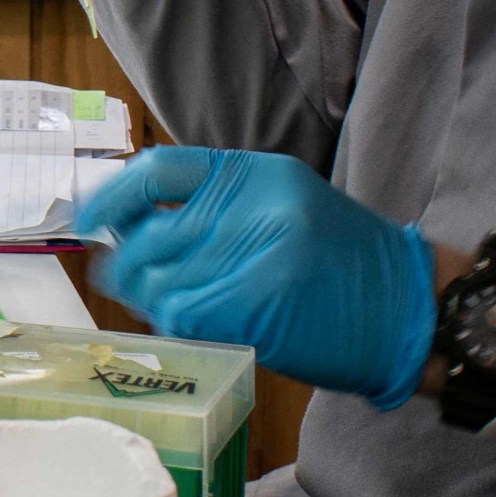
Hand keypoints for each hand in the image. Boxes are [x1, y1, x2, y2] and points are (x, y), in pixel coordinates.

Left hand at [76, 146, 437, 406]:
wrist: (409, 309)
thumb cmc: (341, 265)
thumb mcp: (282, 208)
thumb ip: (213, 210)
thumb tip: (128, 229)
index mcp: (255, 174)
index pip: (159, 170)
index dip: (112, 195)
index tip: (86, 218)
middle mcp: (254, 205)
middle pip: (150, 235)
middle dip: (126, 265)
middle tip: (122, 280)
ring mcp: (257, 255)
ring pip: (160, 283)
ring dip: (153, 301)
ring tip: (174, 306)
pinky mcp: (259, 305)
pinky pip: (184, 316)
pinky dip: (179, 326)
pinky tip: (198, 326)